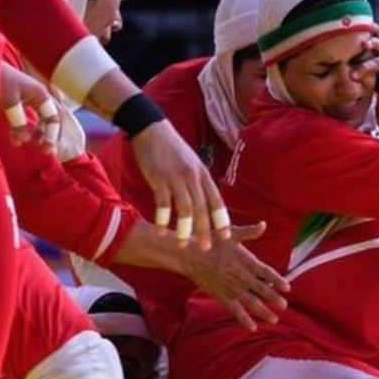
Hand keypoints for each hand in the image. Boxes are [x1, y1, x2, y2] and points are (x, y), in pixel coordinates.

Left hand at [0, 62, 58, 151]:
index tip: (46, 148)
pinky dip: (27, 128)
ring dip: (39, 133)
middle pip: (52, 118)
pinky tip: (19, 138)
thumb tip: (22, 142)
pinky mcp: (19, 99)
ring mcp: (30, 97)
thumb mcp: (9, 103)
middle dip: (51, 135)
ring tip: (35, 145)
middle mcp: (39, 95)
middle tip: (47, 151)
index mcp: (41, 94)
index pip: (54, 118)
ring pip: (42, 118)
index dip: (52, 134)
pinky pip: (30, 116)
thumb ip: (18, 123)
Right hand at [130, 120, 230, 249]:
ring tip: (182, 245)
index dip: (221, 220)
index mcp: (204, 175)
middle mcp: (193, 177)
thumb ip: (199, 183)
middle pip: (202, 208)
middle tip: (205, 249)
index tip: (226, 237)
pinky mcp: (158, 178)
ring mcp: (176, 178)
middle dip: (205, 230)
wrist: (152, 128)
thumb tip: (206, 203)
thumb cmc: (173, 149)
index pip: (217, 202)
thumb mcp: (192, 164)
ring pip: (184, 208)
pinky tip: (160, 231)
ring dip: (183, 229)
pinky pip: (162, 202)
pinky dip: (162, 218)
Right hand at [182, 222, 289, 331]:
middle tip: (284, 305)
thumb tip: (263, 225)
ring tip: (274, 319)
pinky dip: (243, 319)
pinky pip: (235, 310)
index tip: (287, 287)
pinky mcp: (221, 296)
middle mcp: (241, 276)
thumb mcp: (230, 233)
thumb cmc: (209, 242)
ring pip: (251, 302)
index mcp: (246, 260)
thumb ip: (249, 232)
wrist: (188, 255)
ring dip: (263, 311)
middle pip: (261, 289)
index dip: (277, 280)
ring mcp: (232, 288)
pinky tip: (252, 327)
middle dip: (273, 298)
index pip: (266, 272)